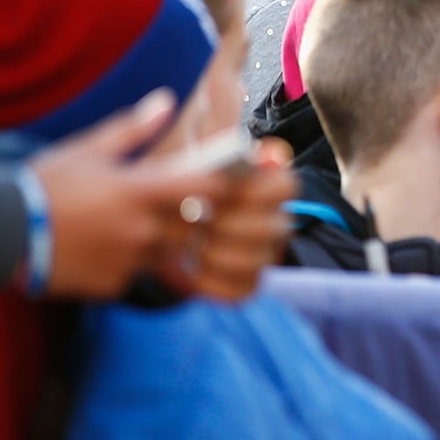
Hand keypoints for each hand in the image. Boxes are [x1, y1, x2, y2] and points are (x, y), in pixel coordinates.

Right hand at [31, 91, 295, 300]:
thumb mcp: (89, 148)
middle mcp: (141, 229)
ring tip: (124, 223)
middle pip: (191, 225)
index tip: (217, 178)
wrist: (1, 233)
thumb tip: (167, 100)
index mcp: (139, 191)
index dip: (219, 184)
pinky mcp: (113, 285)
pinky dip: (132, 262)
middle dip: (188, 215)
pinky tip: (105, 246)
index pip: (207, 188)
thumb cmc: (45, 183)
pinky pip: (138, 274)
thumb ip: (134, 128)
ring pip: (166, 253)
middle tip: (165, 202)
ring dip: (159, 240)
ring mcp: (129, 261)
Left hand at [167, 139, 297, 301]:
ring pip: (258, 263)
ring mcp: (263, 256)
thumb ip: (220, 147)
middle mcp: (275, 221)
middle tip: (195, 220)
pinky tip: (188, 268)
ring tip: (190, 245)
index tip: (219, 191)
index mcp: (270, 185)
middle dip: (229, 225)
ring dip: (217, 255)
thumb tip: (266, 154)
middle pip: (274, 229)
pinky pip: (240, 292)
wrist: (151, 221)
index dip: (257, 192)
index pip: (287, 188)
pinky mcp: (244, 284)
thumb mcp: (188, 159)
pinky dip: (210, 283)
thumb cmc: (173, 184)